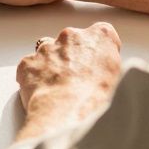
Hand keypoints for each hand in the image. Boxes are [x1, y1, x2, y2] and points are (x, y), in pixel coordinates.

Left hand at [15, 24, 121, 139]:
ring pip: (49, 52)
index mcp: (100, 36)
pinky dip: (35, 78)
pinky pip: (32, 67)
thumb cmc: (98, 99)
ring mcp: (48, 47)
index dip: (97, 51)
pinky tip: (44, 94)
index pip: (100, 34)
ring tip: (59, 90)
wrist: (68, 113)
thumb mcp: (119, 78)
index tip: (96, 65)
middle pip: (72, 41)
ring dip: (53, 66)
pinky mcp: (28, 62)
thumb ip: (109, 63)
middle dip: (73, 57)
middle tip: (76, 81)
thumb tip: (102, 69)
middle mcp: (72, 35)